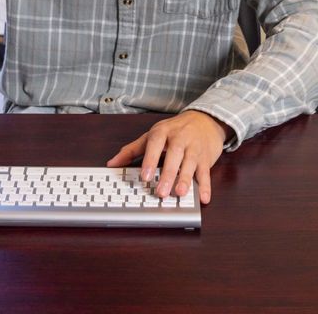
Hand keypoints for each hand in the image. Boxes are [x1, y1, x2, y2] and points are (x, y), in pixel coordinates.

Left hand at [106, 111, 228, 204]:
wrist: (205, 120)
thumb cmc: (175, 130)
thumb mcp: (152, 136)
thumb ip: (132, 150)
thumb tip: (112, 164)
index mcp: (163, 132)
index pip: (155, 143)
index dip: (149, 159)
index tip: (145, 176)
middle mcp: (180, 138)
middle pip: (174, 155)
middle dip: (168, 174)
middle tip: (161, 192)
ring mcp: (194, 147)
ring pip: (190, 163)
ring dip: (185, 179)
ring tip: (179, 192)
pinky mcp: (206, 157)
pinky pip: (206, 172)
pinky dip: (206, 185)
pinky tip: (203, 197)